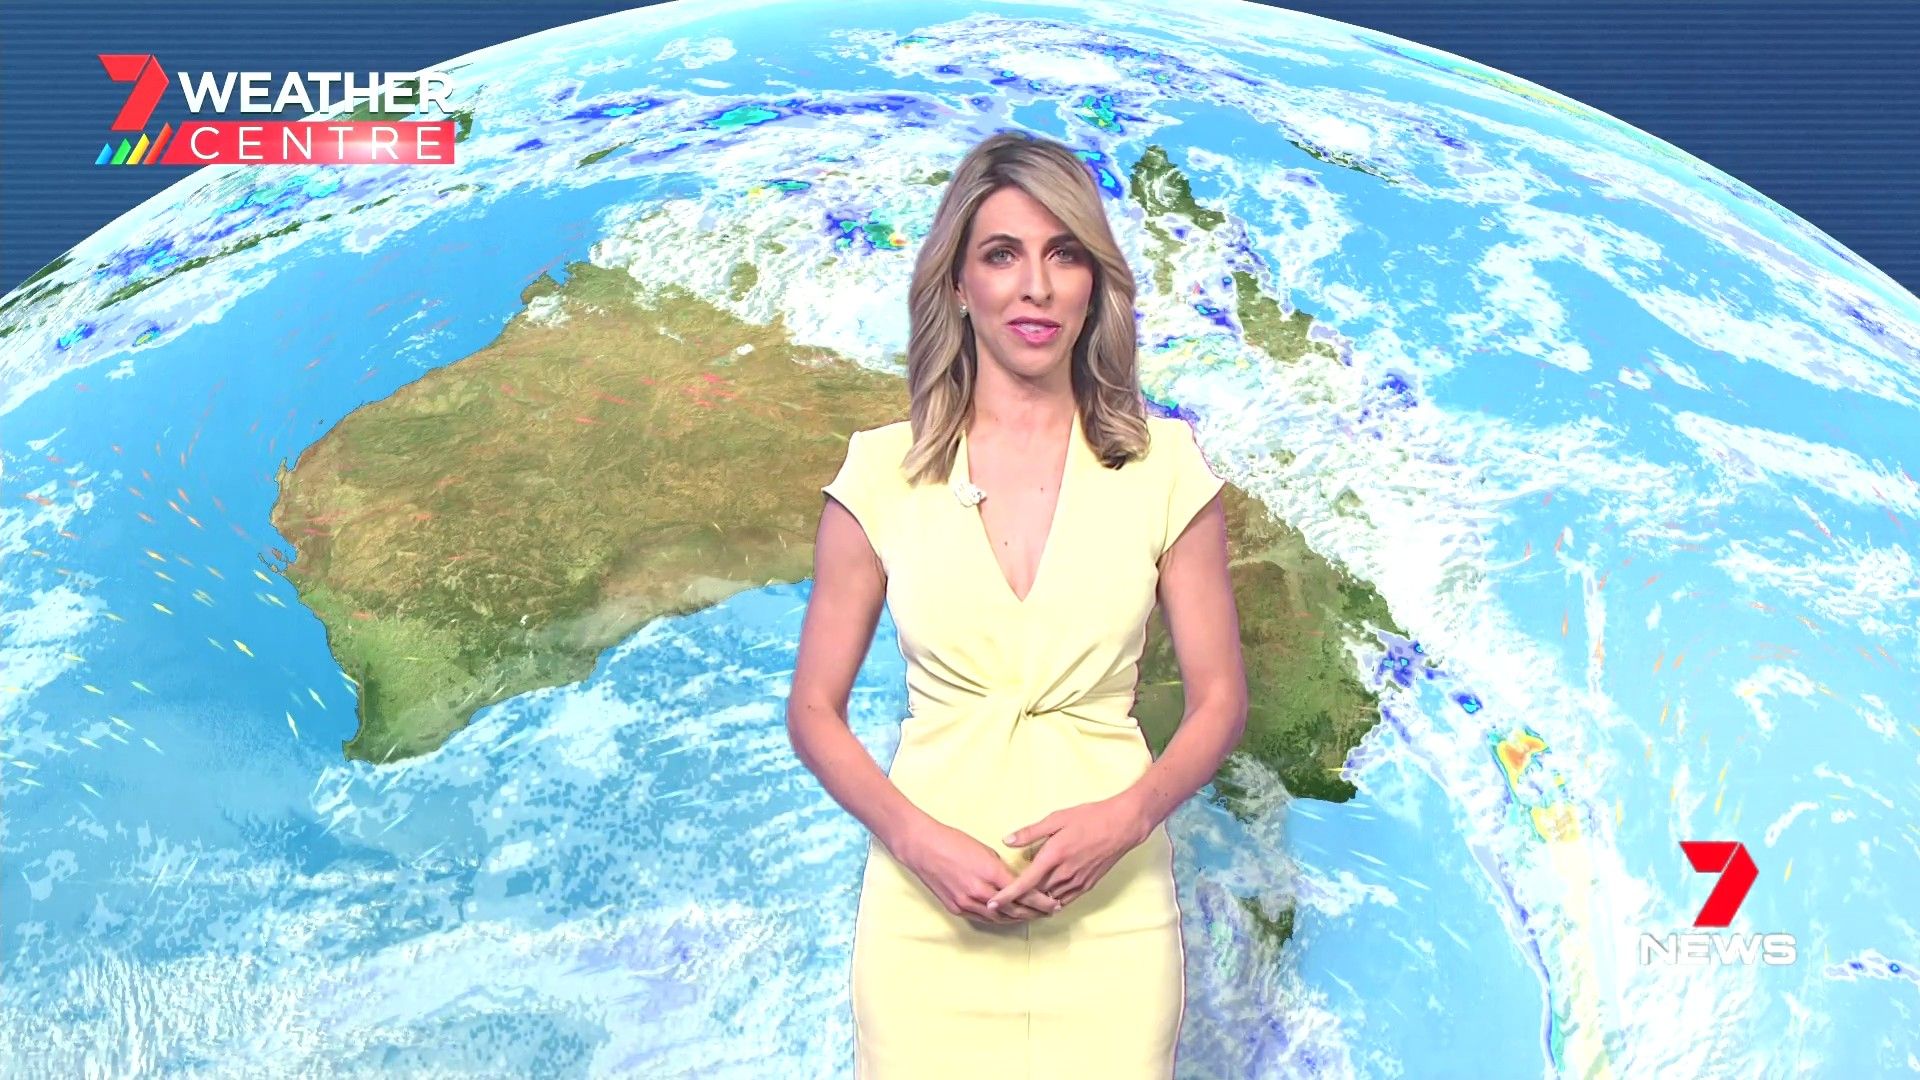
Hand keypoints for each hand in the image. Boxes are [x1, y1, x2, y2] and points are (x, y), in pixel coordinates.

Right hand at [894, 819, 1064, 925]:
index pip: (1024, 893)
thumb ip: (1001, 869)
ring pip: (999, 918)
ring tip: (1032, 916)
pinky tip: (1007, 916)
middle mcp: (980, 892)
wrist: (922, 847)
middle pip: (1015, 910)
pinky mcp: (956, 908)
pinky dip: (998, 918)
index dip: (1041, 901)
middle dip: (1034, 912)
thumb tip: (1015, 881)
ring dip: (1017, 918)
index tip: (1053, 903)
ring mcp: (967, 903)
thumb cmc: (954, 841)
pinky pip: (983, 918)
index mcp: (991, 873)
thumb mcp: (985, 850)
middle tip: (1048, 912)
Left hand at [987, 796, 1151, 913]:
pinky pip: (1065, 901)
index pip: (1025, 883)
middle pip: (1035, 896)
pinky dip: (1052, 903)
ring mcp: (1077, 882)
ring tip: (1020, 904)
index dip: (1007, 895)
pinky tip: (1044, 900)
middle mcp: (1064, 873)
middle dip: (1018, 901)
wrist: (1123, 825)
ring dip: (1035, 904)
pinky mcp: (1087, 886)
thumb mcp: (1057, 818)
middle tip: (1003, 901)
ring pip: (1050, 901)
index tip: (992, 903)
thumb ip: (1030, 832)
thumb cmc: (1090, 817)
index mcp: (1054, 856)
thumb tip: (1007, 840)